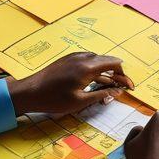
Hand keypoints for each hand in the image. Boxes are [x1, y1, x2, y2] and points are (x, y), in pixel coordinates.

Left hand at [6, 53, 132, 117]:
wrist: (29, 92)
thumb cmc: (54, 99)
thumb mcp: (80, 101)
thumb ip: (102, 94)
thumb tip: (118, 91)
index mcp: (87, 67)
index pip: (114, 64)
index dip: (124, 75)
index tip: (129, 86)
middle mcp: (82, 57)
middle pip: (107, 60)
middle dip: (117, 74)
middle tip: (122, 87)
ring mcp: (74, 57)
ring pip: (97, 60)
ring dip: (106, 72)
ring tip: (109, 86)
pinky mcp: (67, 59)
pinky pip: (87, 61)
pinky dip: (95, 69)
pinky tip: (94, 80)